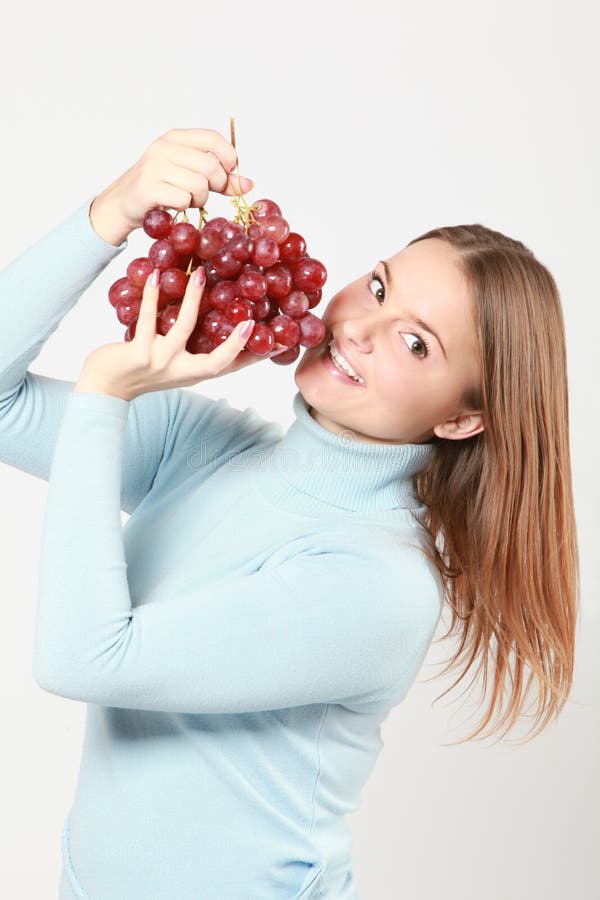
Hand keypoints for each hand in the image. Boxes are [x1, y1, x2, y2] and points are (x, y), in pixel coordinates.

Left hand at [74, 267, 285, 400]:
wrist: (102, 388)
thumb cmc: (137, 371)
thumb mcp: (168, 365)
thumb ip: (187, 349)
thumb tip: (204, 317)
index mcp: (191, 374)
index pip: (227, 367)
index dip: (250, 356)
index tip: (273, 342)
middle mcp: (180, 372)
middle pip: (215, 362)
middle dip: (234, 342)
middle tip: (250, 318)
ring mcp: (160, 363)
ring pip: (183, 328)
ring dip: (192, 298)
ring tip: (200, 273)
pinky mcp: (137, 354)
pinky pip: (148, 320)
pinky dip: (152, 296)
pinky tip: (156, 275)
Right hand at [89, 127, 254, 245]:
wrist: (123, 203)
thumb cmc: (161, 188)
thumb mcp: (190, 177)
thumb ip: (220, 179)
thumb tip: (250, 184)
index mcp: (176, 138)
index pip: (212, 138)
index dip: (228, 157)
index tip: (227, 172)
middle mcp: (164, 147)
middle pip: (210, 166)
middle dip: (215, 185)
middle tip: (205, 192)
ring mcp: (154, 167)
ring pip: (199, 185)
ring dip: (199, 199)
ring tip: (186, 199)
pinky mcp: (148, 187)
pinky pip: (183, 199)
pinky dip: (184, 207)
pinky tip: (174, 205)